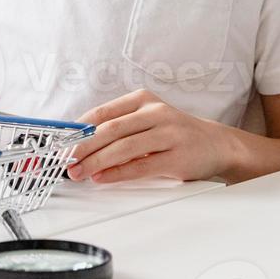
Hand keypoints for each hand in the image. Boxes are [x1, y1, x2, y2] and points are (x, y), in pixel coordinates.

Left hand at [67, 89, 229, 183]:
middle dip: (83, 147)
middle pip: (110, 130)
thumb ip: (120, 127)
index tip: (62, 142)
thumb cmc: (176, 133)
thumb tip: (82, 142)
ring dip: (96, 162)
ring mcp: (168, 134)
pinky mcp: (176, 157)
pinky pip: (140, 166)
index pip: (103, 112)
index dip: (79, 129)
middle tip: (65, 160)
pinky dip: (117, 173)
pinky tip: (102, 178)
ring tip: (79, 172)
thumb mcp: (148, 120)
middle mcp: (156, 113)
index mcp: (144, 100)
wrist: (217, 144)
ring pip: (123, 148)